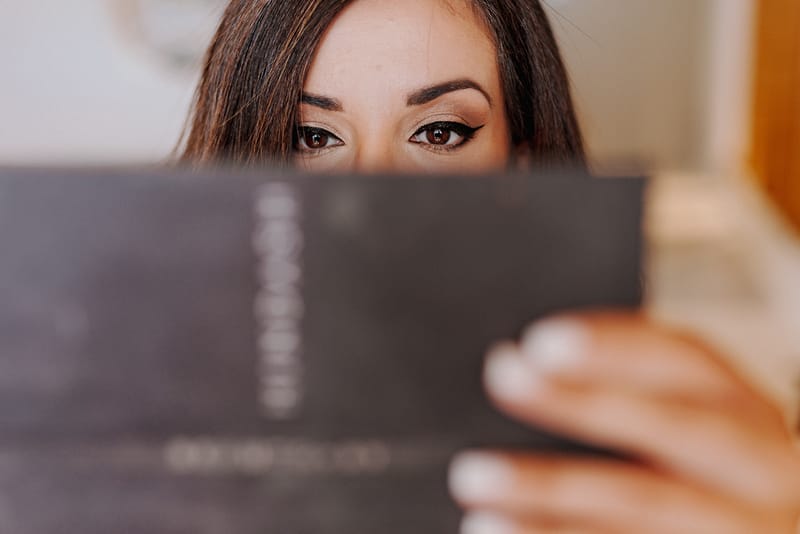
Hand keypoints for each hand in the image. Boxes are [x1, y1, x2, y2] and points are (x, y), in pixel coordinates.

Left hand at [448, 312, 799, 532]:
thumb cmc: (709, 489)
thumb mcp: (697, 442)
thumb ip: (631, 407)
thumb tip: (513, 369)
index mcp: (749, 417)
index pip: (688, 363)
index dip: (615, 346)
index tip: (538, 342)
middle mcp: (765, 471)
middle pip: (674, 427)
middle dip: (584, 402)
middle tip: (503, 378)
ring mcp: (750, 530)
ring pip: (647, 505)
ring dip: (553, 489)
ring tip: (476, 477)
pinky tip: (497, 528)